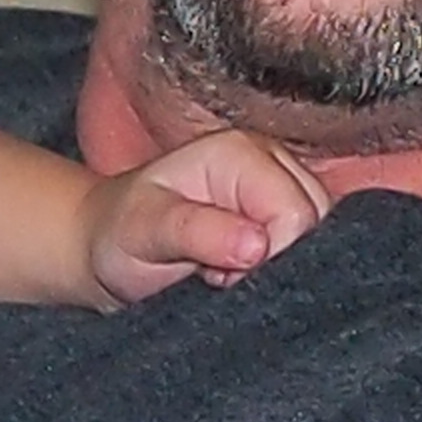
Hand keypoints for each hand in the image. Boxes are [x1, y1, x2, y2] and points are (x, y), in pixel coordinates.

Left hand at [83, 128, 330, 304]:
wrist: (103, 242)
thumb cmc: (119, 233)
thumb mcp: (147, 232)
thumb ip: (199, 232)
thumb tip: (257, 245)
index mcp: (240, 152)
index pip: (298, 213)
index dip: (269, 253)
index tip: (222, 269)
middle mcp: (268, 158)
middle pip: (317, 220)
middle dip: (276, 257)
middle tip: (220, 268)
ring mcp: (277, 181)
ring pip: (317, 232)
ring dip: (275, 262)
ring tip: (224, 266)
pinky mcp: (279, 206)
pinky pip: (307, 241)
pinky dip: (276, 263)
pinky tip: (237, 266)